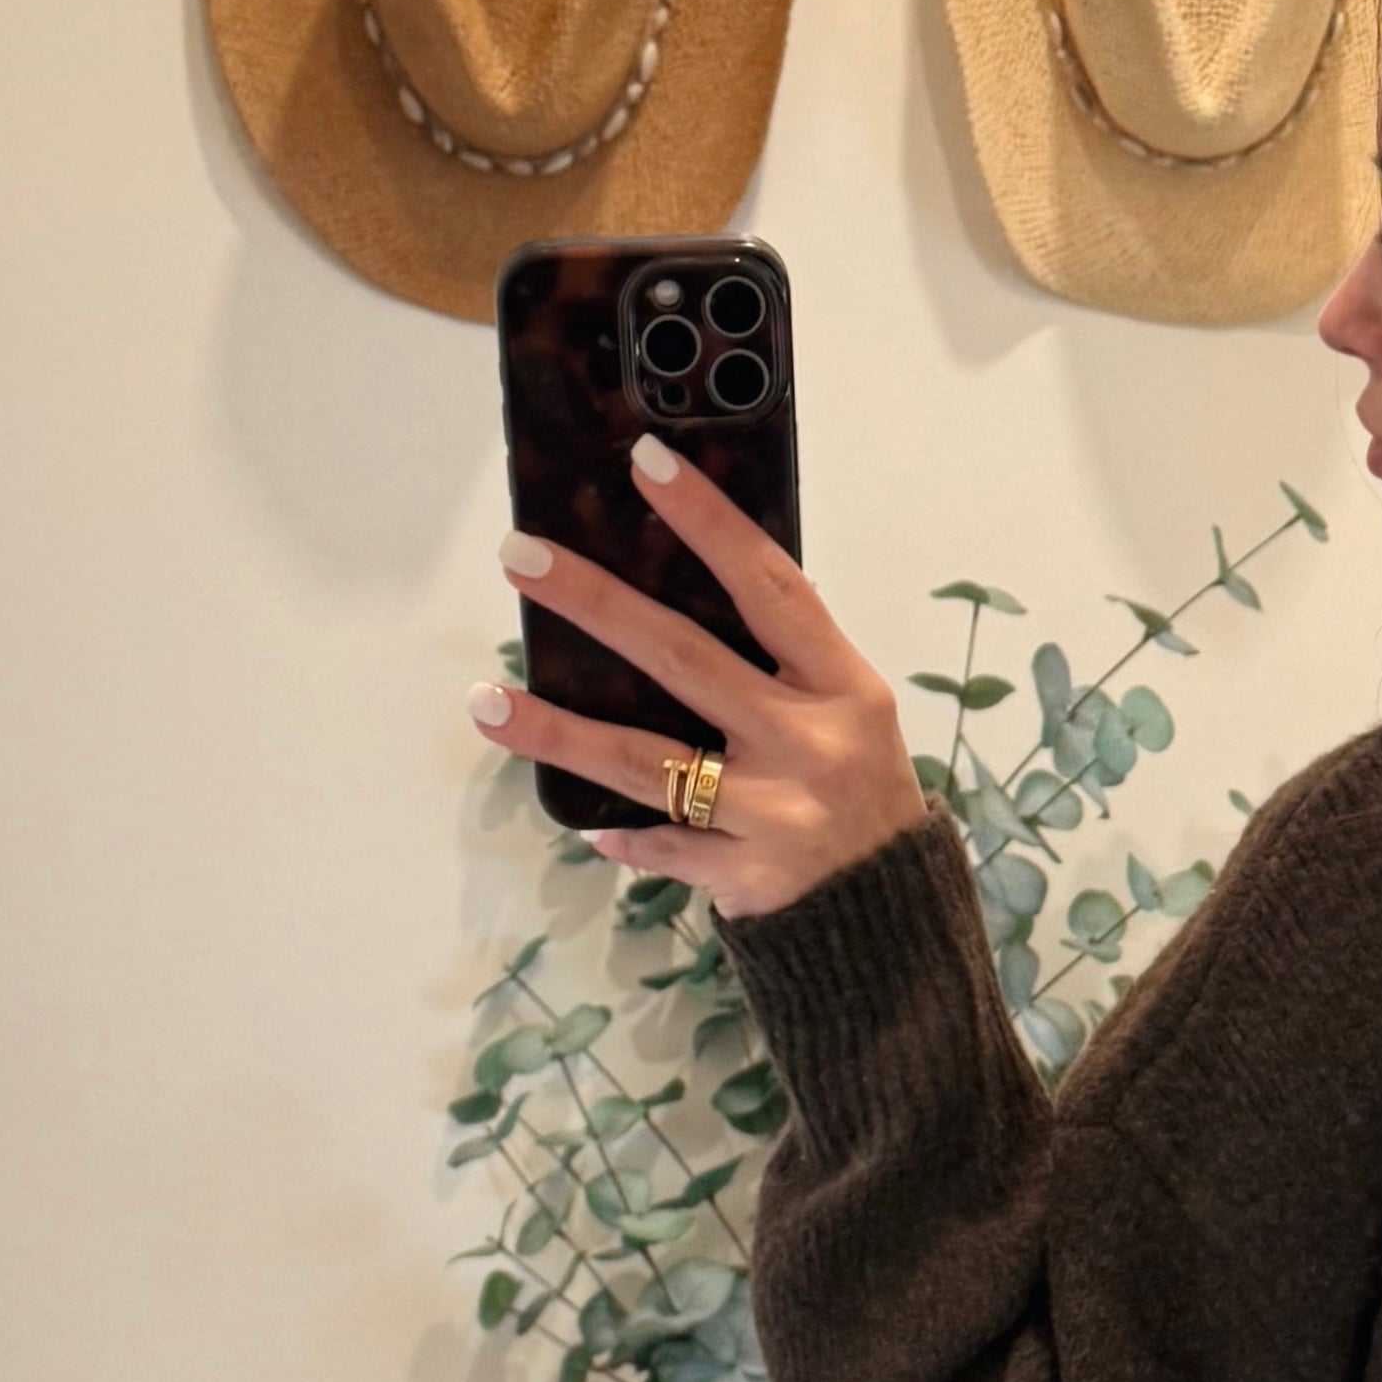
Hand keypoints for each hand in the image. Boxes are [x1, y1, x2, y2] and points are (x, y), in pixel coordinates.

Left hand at [466, 438, 929, 919]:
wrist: (895, 918)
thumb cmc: (862, 794)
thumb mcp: (851, 713)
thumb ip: (791, 658)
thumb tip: (702, 579)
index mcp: (843, 687)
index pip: (769, 587)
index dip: (708, 523)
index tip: (645, 463)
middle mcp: (809, 742)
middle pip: (683, 658)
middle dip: (595, 602)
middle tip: (521, 556)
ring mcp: (775, 812)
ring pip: (646, 760)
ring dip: (558, 731)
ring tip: (486, 702)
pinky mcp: (744, 874)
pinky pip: (662, 846)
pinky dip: (622, 835)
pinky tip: (582, 821)